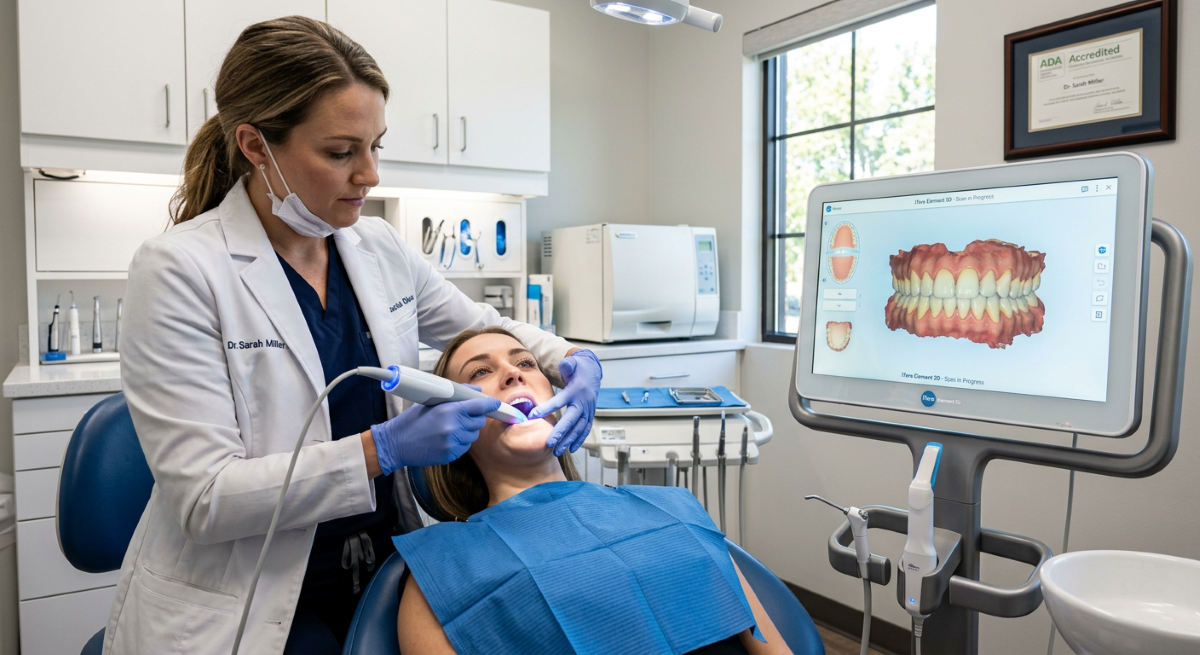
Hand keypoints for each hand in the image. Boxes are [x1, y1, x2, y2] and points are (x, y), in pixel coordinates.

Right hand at [369, 389, 500, 474]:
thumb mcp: (431, 402)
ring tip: (450, 428)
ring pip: (473, 435)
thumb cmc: (411, 420)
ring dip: (467, 431)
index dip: (490, 404)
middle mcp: (453, 427)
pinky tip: (446, 438)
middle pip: (479, 422)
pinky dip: (460, 442)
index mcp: (448, 411)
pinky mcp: (450, 456)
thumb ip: (456, 395)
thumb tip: (476, 390)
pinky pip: (465, 447)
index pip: (478, 406)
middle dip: (475, 418)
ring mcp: (452, 444)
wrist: (395, 444)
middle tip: (462, 416)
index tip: (496, 404)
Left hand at [529, 349, 601, 455]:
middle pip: (571, 420)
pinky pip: (585, 430)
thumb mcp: (573, 363)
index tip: (532, 416)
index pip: (559, 401)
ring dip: (569, 441)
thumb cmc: (578, 369)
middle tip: (549, 443)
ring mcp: (588, 410)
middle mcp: (583, 402)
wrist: (592, 373)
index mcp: (575, 391)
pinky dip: (579, 440)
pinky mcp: (589, 415)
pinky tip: (571, 449)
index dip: (546, 408)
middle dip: (560, 433)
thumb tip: (564, 364)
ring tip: (557, 451)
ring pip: (579, 428)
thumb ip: (568, 364)